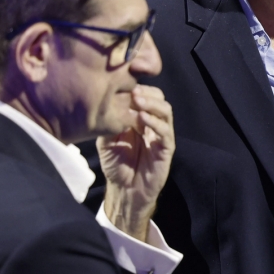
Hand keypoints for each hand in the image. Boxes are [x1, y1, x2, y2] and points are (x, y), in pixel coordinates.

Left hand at [99, 84, 174, 241]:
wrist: (125, 190)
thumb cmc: (116, 165)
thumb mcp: (106, 140)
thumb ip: (110, 122)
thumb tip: (111, 102)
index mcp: (139, 119)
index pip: (145, 96)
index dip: (138, 88)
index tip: (125, 83)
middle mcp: (153, 124)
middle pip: (159, 99)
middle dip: (147, 93)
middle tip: (133, 91)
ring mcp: (161, 135)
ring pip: (165, 111)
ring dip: (152, 104)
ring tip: (137, 101)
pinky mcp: (167, 148)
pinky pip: (166, 131)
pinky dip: (155, 122)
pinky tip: (142, 119)